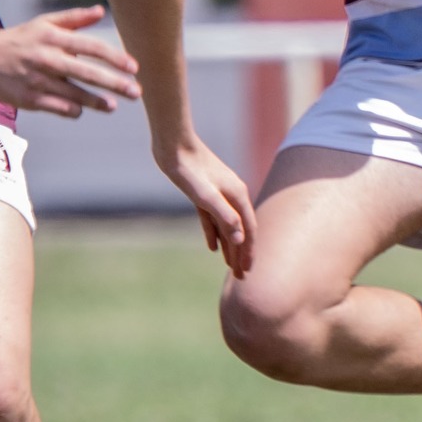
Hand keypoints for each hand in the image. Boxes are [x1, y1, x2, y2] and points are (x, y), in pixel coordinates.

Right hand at [0, 5, 141, 117]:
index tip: (134, 67)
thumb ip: (74, 18)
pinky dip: (73, 109)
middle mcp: (47, 59)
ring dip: (97, 102)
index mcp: (54, 38)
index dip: (115, 57)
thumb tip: (101, 11)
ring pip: (75, 95)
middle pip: (88, 73)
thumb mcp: (45, 23)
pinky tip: (81, 108)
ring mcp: (38, 81)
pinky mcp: (29, 99)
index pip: (92, 47)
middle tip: (136, 92)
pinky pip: (59, 108)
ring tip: (112, 106)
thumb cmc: (20, 38)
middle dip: (115, 84)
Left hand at [155, 133, 255, 277]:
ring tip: (230, 267)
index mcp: (237, 196)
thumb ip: (224, 216)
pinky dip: (215, 233)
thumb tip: (240, 240)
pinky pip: (213, 219)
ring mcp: (219, 194)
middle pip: (240, 230)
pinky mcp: (205, 193)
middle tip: (241, 277)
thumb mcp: (205, 195)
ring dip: (230, 247)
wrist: (173, 143)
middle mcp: (233, 195)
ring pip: (227, 226)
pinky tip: (212, 247)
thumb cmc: (188, 168)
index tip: (247, 272)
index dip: (249, 252)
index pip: (248, 230)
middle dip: (242, 254)